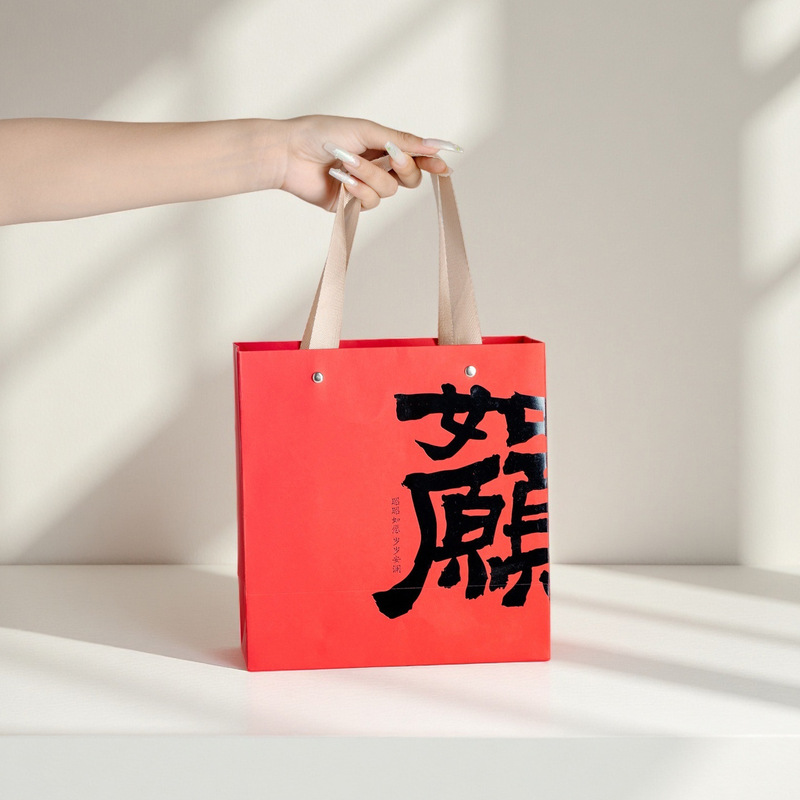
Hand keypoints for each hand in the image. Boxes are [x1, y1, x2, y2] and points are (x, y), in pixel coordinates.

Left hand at [275, 115, 461, 210]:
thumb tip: (432, 144)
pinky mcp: (351, 202)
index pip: (415, 156)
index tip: (444, 165)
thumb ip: (400, 140)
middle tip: (393, 158)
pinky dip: (357, 190)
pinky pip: (369, 202)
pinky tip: (341, 179)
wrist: (289, 153)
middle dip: (404, 169)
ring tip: (346, 163)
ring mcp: (365, 185)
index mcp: (382, 144)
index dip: (431, 161)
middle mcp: (377, 166)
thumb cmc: (321, 133)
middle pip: (409, 178)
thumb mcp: (365, 130)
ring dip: (370, 176)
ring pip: (388, 191)